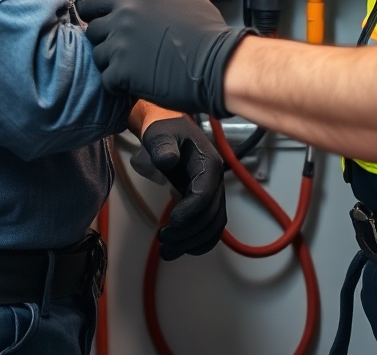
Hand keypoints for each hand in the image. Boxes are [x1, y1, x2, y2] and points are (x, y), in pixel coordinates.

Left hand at [80, 0, 251, 117]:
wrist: (216, 65)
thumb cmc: (210, 35)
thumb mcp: (196, 2)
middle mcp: (127, 13)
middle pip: (91, 14)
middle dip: (96, 24)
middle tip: (106, 37)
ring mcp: (121, 41)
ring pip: (95, 49)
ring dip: (108, 58)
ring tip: (127, 67)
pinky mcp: (120, 69)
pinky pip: (105, 77)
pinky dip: (115, 83)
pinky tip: (130, 85)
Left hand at [138, 115, 226, 259]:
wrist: (168, 126)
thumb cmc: (163, 129)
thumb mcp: (160, 134)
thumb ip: (163, 146)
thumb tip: (169, 160)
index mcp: (209, 162)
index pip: (204, 195)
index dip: (189, 214)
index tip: (169, 226)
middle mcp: (216, 178)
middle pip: (210, 214)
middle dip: (188, 233)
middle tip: (163, 242)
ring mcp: (213, 189)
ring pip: (213, 223)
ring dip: (193, 241)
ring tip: (167, 251)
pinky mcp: (206, 197)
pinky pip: (211, 223)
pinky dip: (201, 239)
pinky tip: (184, 248)